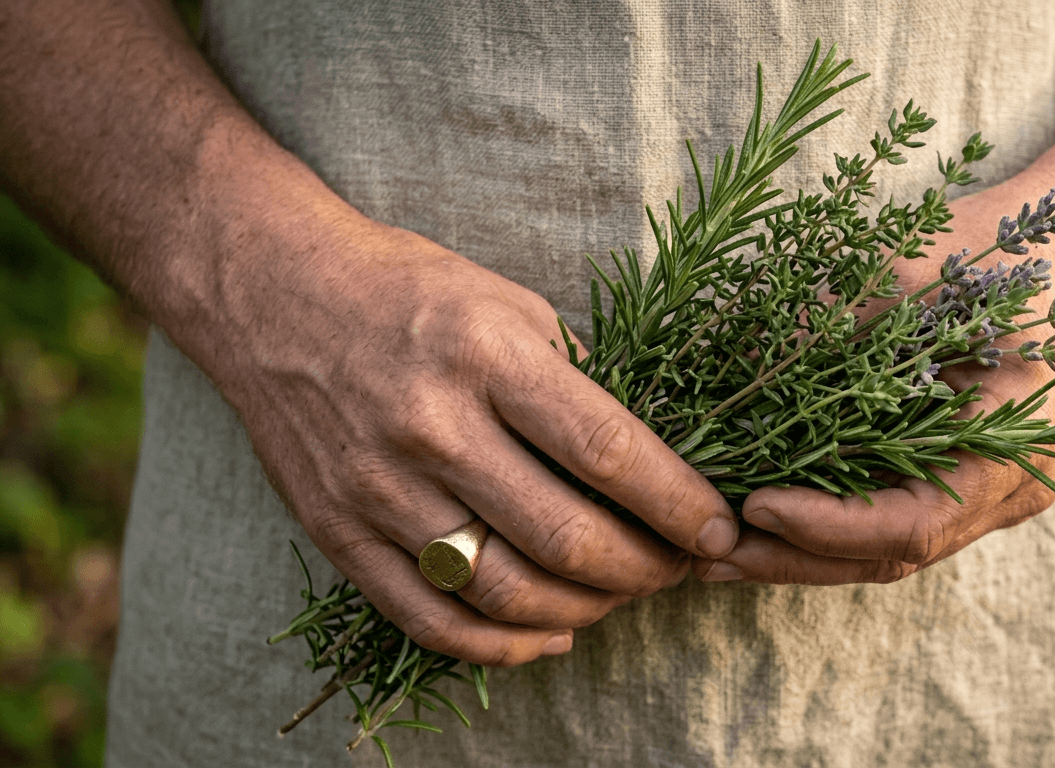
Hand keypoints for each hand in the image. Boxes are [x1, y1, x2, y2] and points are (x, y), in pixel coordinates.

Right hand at [208, 216, 737, 664]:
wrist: (269, 293)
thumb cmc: (406, 290)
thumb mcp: (508, 301)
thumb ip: (576, 378)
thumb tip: (653, 458)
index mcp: (486, 355)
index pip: (607, 451)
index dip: (677, 503)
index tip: (719, 528)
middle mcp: (432, 426)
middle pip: (565, 536)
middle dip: (647, 568)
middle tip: (681, 566)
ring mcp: (379, 488)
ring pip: (505, 593)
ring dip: (587, 609)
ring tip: (623, 593)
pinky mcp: (339, 531)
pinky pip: (430, 619)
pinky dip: (503, 646)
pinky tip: (551, 634)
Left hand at [692, 176, 1054, 584]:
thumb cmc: (1012, 247)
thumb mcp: (918, 271)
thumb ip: (834, 318)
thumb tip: (730, 356)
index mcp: (1016, 442)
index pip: (911, 521)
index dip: (825, 524)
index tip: (753, 503)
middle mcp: (1008, 486)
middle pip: (891, 554)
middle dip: (795, 557)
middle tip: (708, 554)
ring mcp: (989, 489)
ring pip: (887, 547)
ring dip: (801, 551)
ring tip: (717, 548)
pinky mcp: (963, 475)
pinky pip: (890, 515)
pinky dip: (826, 521)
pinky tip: (763, 517)